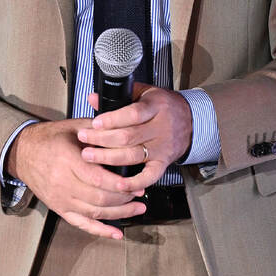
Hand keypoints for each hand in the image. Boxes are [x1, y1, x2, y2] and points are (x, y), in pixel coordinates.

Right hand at [7, 118, 146, 238]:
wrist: (22, 153)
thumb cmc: (49, 138)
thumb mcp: (73, 126)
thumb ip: (97, 130)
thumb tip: (123, 133)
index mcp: (67, 160)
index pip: (96, 178)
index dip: (118, 184)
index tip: (135, 182)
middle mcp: (63, 182)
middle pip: (98, 198)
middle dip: (123, 199)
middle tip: (140, 194)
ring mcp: (61, 199)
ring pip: (93, 212)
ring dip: (118, 213)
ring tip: (137, 209)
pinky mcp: (59, 208)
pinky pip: (81, 224)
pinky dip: (100, 230)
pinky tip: (116, 233)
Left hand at [77, 84, 192, 191]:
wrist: (192, 121)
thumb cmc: (163, 105)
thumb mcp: (144, 92)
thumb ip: (120, 95)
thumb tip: (93, 98)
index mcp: (156, 106)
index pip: (133, 114)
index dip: (112, 120)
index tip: (94, 123)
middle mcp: (160, 128)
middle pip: (128, 137)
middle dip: (102, 139)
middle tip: (84, 139)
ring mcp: (162, 148)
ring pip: (133, 156)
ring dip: (108, 158)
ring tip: (89, 156)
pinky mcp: (163, 163)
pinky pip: (149, 177)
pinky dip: (134, 183)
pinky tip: (117, 184)